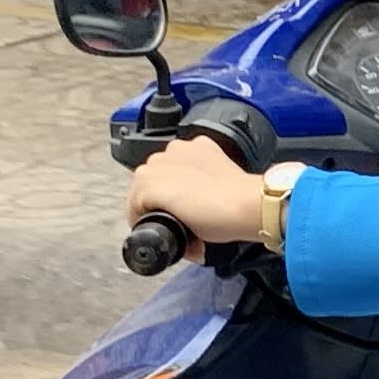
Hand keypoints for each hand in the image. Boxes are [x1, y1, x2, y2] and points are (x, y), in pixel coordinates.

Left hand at [124, 134, 268, 255]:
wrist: (243, 204)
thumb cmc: (239, 197)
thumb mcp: (221, 181)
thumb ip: (205, 186)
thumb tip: (195, 211)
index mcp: (193, 147)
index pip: (168, 171)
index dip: (172, 196)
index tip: (182, 212)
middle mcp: (173, 150)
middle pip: (151, 182)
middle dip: (159, 205)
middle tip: (178, 225)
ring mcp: (158, 166)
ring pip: (140, 194)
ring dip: (151, 213)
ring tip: (171, 230)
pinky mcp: (149, 185)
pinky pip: (135, 209)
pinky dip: (146, 223)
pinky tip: (164, 231)